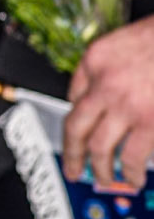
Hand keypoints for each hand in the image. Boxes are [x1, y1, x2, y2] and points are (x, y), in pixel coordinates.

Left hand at [64, 15, 153, 186]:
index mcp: (97, 58)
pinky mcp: (150, 123)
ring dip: (100, 168)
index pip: (74, 93)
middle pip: (76, 126)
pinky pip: (133, 157)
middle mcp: (105, 82)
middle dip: (72, 152)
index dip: (77, 114)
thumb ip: (114, 65)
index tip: (78, 131)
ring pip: (99, 148)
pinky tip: (134, 177)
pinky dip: (131, 172)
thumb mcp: (130, 38)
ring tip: (105, 179)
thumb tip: (101, 91)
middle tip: (73, 168)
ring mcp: (127, 105)